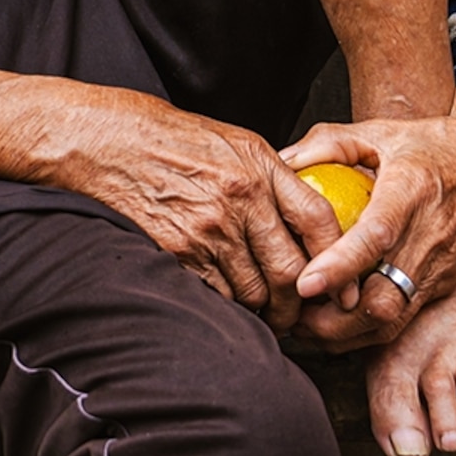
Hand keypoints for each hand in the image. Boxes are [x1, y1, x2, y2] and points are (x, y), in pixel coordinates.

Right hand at [29, 84, 344, 327]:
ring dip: (262, 309)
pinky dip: (227, 303)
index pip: (318, 220)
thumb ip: (276, 179)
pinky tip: (227, 296)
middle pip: (290, 271)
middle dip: (300, 304)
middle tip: (300, 315)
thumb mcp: (236, 143)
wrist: (112, 141)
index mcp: (260, 167)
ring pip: (254, 291)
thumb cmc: (176, 140)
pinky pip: (217, 294)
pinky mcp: (177, 251)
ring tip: (262, 309)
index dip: (340, 261)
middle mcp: (239, 199)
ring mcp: (206, 228)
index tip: (343, 287)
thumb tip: (311, 222)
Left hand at [286, 81, 455, 349]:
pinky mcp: (442, 285)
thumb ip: (329, 142)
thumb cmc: (433, 145)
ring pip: (393, 320)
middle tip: (291, 313)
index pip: (376, 237)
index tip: (304, 283)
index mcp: (411, 190)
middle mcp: (429, 236)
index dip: (340, 265)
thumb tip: (283, 160)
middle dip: (334, 319)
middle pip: (384, 297)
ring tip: (306, 326)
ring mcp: (439, 266)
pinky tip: (336, 322)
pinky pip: (402, 320)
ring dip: (346, 333)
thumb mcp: (382, 130)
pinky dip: (366, 330)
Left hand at [365, 262, 455, 455]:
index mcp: (402, 355)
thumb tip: (411, 455)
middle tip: (453, 434)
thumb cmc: (414, 329)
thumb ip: (391, 414)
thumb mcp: (388, 363)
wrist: (448, 258)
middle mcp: (444, 345)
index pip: (402, 402)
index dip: (413, 433)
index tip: (428, 446)